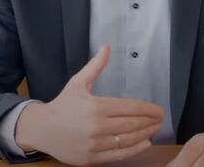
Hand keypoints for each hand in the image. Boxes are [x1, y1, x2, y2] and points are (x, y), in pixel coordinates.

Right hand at [14, 44, 164, 165]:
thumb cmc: (63, 105)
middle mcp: (98, 126)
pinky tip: (145, 143)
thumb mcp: (78, 82)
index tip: (159, 110)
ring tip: (155, 129)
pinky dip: (135, 149)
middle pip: (133, 124)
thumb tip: (107, 46)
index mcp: (96, 107)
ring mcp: (95, 144)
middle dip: (151, 121)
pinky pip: (119, 155)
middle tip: (161, 119)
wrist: (42, 129)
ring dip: (146, 134)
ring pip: (129, 140)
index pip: (130, 108)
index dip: (148, 109)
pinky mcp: (92, 158)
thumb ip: (96, 66)